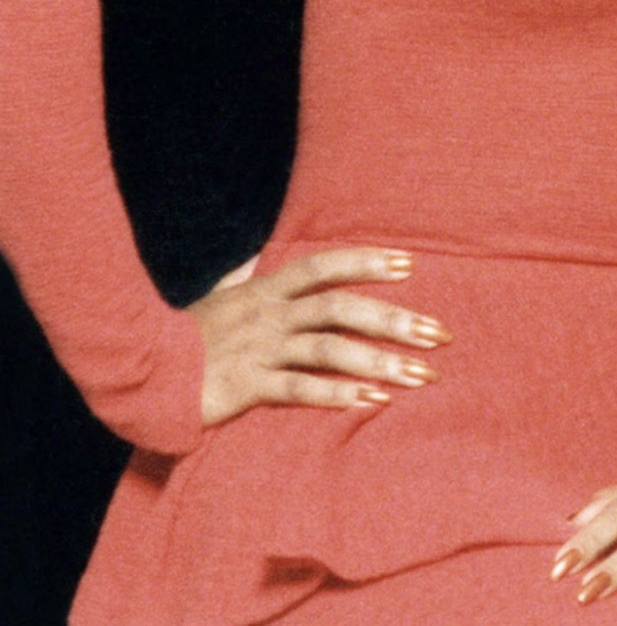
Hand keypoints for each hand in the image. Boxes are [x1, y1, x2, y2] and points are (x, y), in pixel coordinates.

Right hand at [189, 247, 443, 426]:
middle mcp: (269, 315)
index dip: (366, 261)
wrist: (137, 372)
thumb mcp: (217, 298)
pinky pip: (299, 389)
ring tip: (419, 376)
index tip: (410, 264)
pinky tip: (372, 401)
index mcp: (266, 290)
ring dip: (379, 362)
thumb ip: (244, 276)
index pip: (324, 266)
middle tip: (438, 335)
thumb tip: (259, 255)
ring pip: (329, 349)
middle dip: (394, 320)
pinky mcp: (245, 387)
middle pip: (341, 308)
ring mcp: (258, 350)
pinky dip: (337, 394)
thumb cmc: (185, 336)